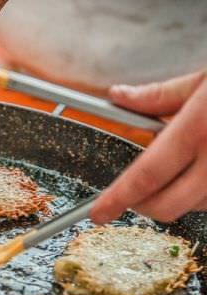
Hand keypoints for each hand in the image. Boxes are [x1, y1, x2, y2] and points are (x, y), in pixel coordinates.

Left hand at [91, 71, 206, 223]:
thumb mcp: (204, 81)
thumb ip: (157, 96)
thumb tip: (119, 96)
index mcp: (200, 129)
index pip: (146, 175)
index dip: (117, 198)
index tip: (98, 213)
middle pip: (165, 206)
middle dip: (141, 205)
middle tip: (131, 195)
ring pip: (193, 207)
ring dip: (175, 197)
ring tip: (180, 169)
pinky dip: (201, 195)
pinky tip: (202, 173)